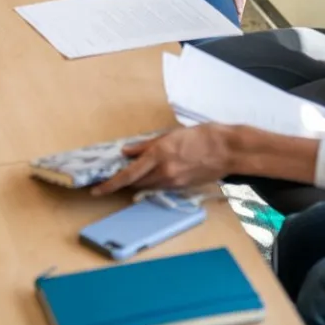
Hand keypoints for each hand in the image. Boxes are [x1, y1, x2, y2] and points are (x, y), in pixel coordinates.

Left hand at [90, 126, 235, 195]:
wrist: (228, 150)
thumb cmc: (202, 136)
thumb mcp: (170, 135)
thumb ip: (146, 145)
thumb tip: (127, 151)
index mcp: (158, 155)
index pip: (127, 174)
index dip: (110, 184)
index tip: (96, 189)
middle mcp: (164, 171)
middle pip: (135, 183)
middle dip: (124, 181)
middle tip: (116, 177)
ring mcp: (174, 181)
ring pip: (148, 186)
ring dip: (140, 182)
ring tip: (139, 174)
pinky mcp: (183, 187)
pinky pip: (162, 187)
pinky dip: (155, 182)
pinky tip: (158, 174)